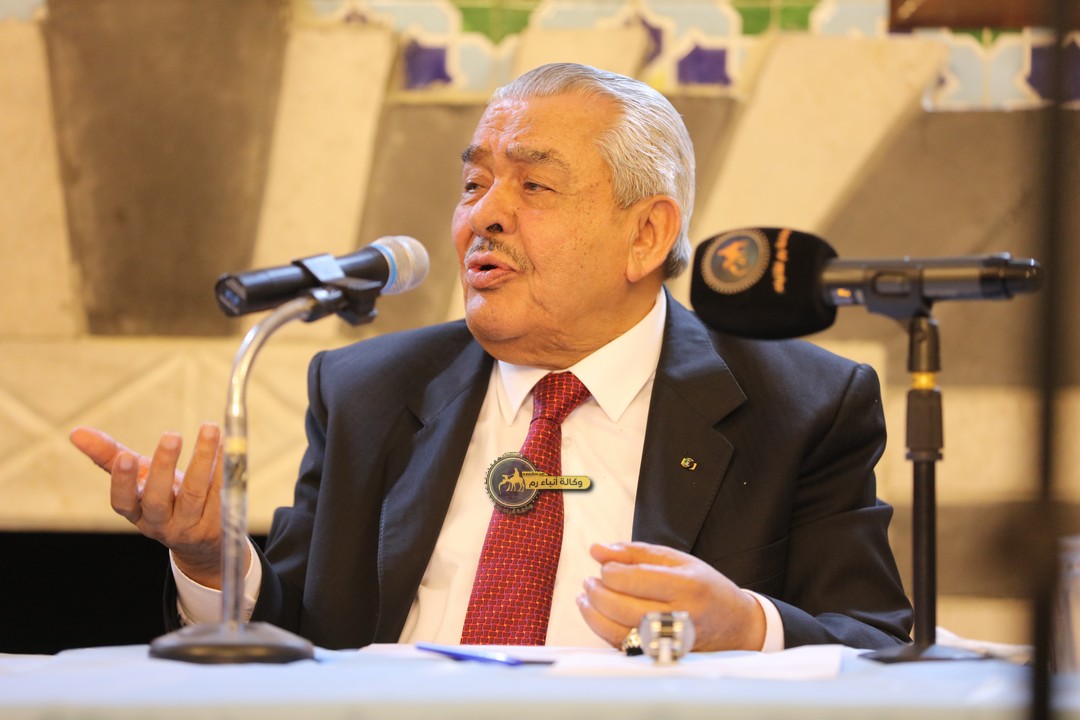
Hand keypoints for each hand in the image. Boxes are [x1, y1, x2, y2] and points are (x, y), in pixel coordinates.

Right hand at [69, 423, 227, 587]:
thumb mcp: (138, 479)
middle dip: (164, 466)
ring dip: (203, 459)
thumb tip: (75, 432)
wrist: (201, 540)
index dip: (122, 482)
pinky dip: (225, 467)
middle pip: (159, 499)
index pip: (122, 503)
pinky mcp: (218, 524)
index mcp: (136, 512)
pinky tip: (228, 444)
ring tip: (210, 428)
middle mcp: (161, 523)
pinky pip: (222, 493)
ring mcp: (190, 526)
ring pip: (195, 493)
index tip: (126, 456)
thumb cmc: (163, 497)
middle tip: (171, 435)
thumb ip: (109, 456)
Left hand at [576, 541, 765, 651]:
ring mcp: (670, 642)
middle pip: (622, 607)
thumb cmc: (706, 588)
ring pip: (618, 631)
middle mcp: (680, 617)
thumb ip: (636, 553)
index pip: (634, 579)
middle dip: (597, 592)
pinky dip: (603, 630)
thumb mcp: (678, 560)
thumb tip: (597, 550)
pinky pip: (623, 646)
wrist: (736, 626)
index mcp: (686, 587)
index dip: (610, 571)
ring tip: (586, 597)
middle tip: (589, 581)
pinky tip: (597, 615)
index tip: (605, 566)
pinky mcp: (662, 657)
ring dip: (593, 613)